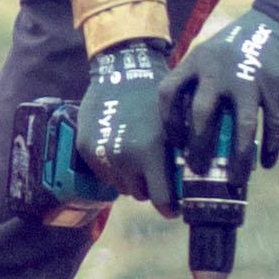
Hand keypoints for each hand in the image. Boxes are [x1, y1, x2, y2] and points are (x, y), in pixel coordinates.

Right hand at [47, 37, 175, 211]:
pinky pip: (103, 173)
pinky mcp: (86, 149)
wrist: (121, 71)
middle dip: (149, 187)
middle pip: (140, 195)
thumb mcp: (175, 126)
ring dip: (130, 178)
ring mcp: (102, 155)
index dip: (170, 207)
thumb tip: (191, 186)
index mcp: (150, 153)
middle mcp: (124, 158)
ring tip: (137, 157)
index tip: (174, 208)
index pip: (161, 200)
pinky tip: (120, 148)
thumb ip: (180, 158)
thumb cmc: (155, 97)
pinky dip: (112, 167)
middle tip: (155, 172)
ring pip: (121, 186)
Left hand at [174, 0, 278, 184]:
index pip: (168, 92)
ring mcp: (248, 79)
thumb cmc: (240, 45)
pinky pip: (272, 124)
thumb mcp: (210, 55)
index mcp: (197, 60)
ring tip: (233, 180)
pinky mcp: (274, 87)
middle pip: (202, 115)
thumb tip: (189, 130)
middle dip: (198, 148)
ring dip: (237, 158)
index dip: (168, 120)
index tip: (175, 142)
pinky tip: (266, 163)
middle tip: (197, 170)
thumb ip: (198, 83)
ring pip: (241, 127)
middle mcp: (219, 70)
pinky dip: (270, 146)